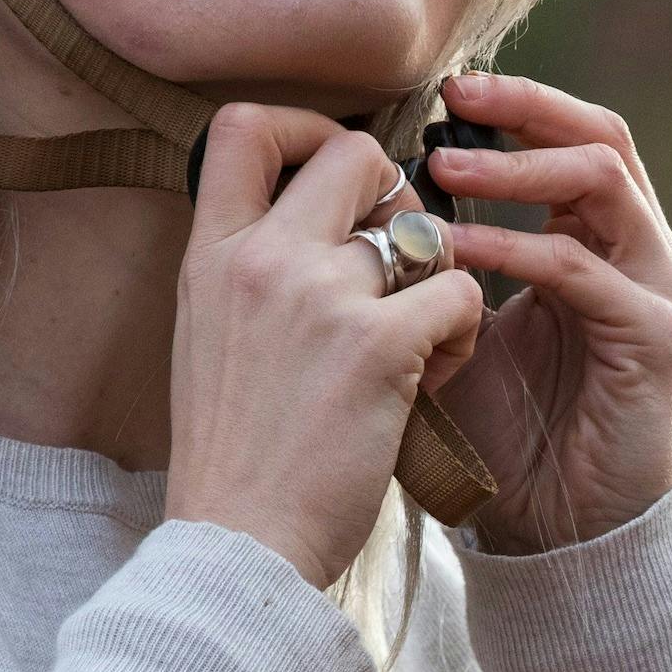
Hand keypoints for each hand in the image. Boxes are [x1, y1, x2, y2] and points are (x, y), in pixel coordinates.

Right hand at [165, 105, 484, 587]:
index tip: (335, 174)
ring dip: (437, 277)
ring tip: (420, 341)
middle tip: (402, 260)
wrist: (238, 546)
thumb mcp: (209, 338)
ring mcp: (321, 296)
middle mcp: (262, 258)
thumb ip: (251, 272)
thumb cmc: (235, 457)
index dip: (306, 128)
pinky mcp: (380, 344)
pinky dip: (462, 333)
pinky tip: (431, 380)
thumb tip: (315, 225)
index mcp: (211, 255)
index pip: (243, 125)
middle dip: (397, 194)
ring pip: (422, 227)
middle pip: (353, 152)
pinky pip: (459, 291)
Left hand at [419, 72, 671, 553]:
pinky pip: (580, 268)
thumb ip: (418, 264)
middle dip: (525, 106)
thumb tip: (340, 198)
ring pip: (602, 178)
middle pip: (599, 134)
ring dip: (519, 163)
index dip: (510, 101)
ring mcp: (653, 288)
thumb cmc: (496, 432)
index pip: (565, 136)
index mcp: (594, 239)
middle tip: (452, 98)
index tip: (438, 90)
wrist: (552, 531)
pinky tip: (456, 249)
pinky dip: (515, 248)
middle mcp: (636, 251)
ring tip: (445, 163)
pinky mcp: (653, 336)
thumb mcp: (443, 326)